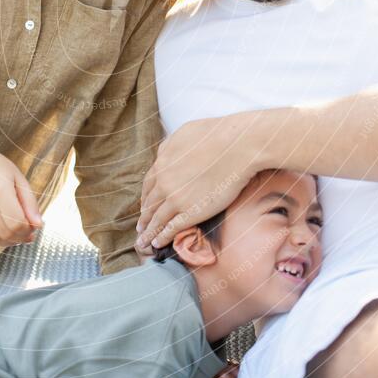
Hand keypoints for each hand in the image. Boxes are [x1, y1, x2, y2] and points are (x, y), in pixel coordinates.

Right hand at [0, 132, 42, 244]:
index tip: (32, 228)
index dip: (27, 230)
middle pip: (4, 232)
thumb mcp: (20, 180)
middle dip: (18, 237)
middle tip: (25, 234)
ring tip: (13, 234)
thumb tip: (38, 224)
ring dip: (6, 240)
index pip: (16, 222)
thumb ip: (30, 203)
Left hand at [136, 112, 270, 249]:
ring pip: (157, 218)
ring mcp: (176, 197)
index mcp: (162, 162)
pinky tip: (157, 244)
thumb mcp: (183, 133)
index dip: (145, 197)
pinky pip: (170, 228)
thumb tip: (162, 156)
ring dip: (149, 232)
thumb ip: (169, 146)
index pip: (149, 184)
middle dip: (144, 217)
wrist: (237, 146)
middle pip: (149, 203)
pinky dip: (162, 237)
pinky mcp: (191, 211)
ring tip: (143, 241)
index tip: (145, 206)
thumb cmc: (216, 135)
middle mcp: (164, 181)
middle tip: (140, 227)